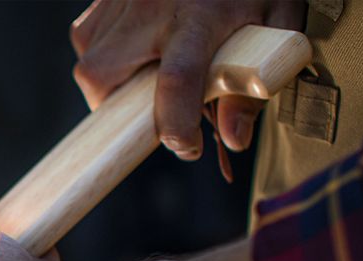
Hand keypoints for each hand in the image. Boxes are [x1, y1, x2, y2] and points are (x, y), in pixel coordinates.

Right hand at [71, 0, 304, 158]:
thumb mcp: (275, 24)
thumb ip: (255, 85)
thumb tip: (233, 139)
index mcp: (200, 13)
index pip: (176, 81)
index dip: (176, 126)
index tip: (188, 145)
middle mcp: (150, 5)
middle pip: (103, 80)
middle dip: (120, 114)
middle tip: (153, 113)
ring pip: (89, 67)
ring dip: (113, 86)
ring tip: (149, 75)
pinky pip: (87, 41)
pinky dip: (105, 57)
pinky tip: (136, 49)